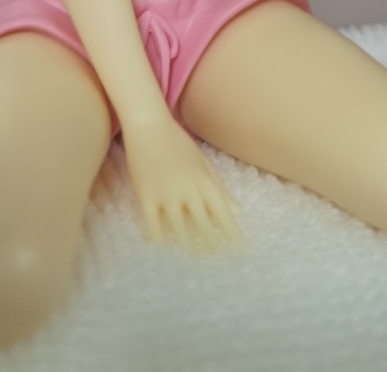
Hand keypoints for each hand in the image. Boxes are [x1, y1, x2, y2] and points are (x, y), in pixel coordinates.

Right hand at [122, 113, 241, 250]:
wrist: (148, 124)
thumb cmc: (177, 142)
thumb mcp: (203, 162)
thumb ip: (219, 187)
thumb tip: (238, 211)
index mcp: (204, 180)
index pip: (222, 212)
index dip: (232, 233)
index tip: (240, 250)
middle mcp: (188, 189)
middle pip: (204, 225)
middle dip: (214, 244)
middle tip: (221, 262)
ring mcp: (166, 194)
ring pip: (180, 229)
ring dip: (189, 247)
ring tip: (196, 261)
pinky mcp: (146, 196)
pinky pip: (154, 225)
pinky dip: (161, 240)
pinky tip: (166, 249)